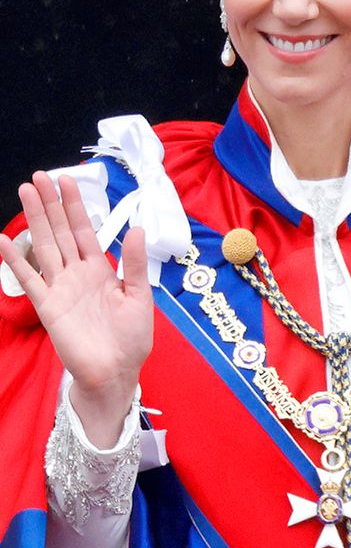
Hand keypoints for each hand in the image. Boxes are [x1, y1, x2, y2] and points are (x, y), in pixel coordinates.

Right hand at [0, 172, 152, 445]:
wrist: (117, 371)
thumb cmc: (131, 337)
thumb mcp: (140, 295)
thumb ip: (134, 262)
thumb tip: (138, 228)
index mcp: (99, 270)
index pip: (84, 230)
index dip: (75, 206)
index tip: (67, 181)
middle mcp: (76, 274)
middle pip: (60, 232)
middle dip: (50, 204)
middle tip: (38, 176)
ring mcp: (59, 288)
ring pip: (45, 246)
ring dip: (35, 220)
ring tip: (25, 193)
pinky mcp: (48, 306)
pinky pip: (29, 279)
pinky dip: (16, 260)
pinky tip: (4, 240)